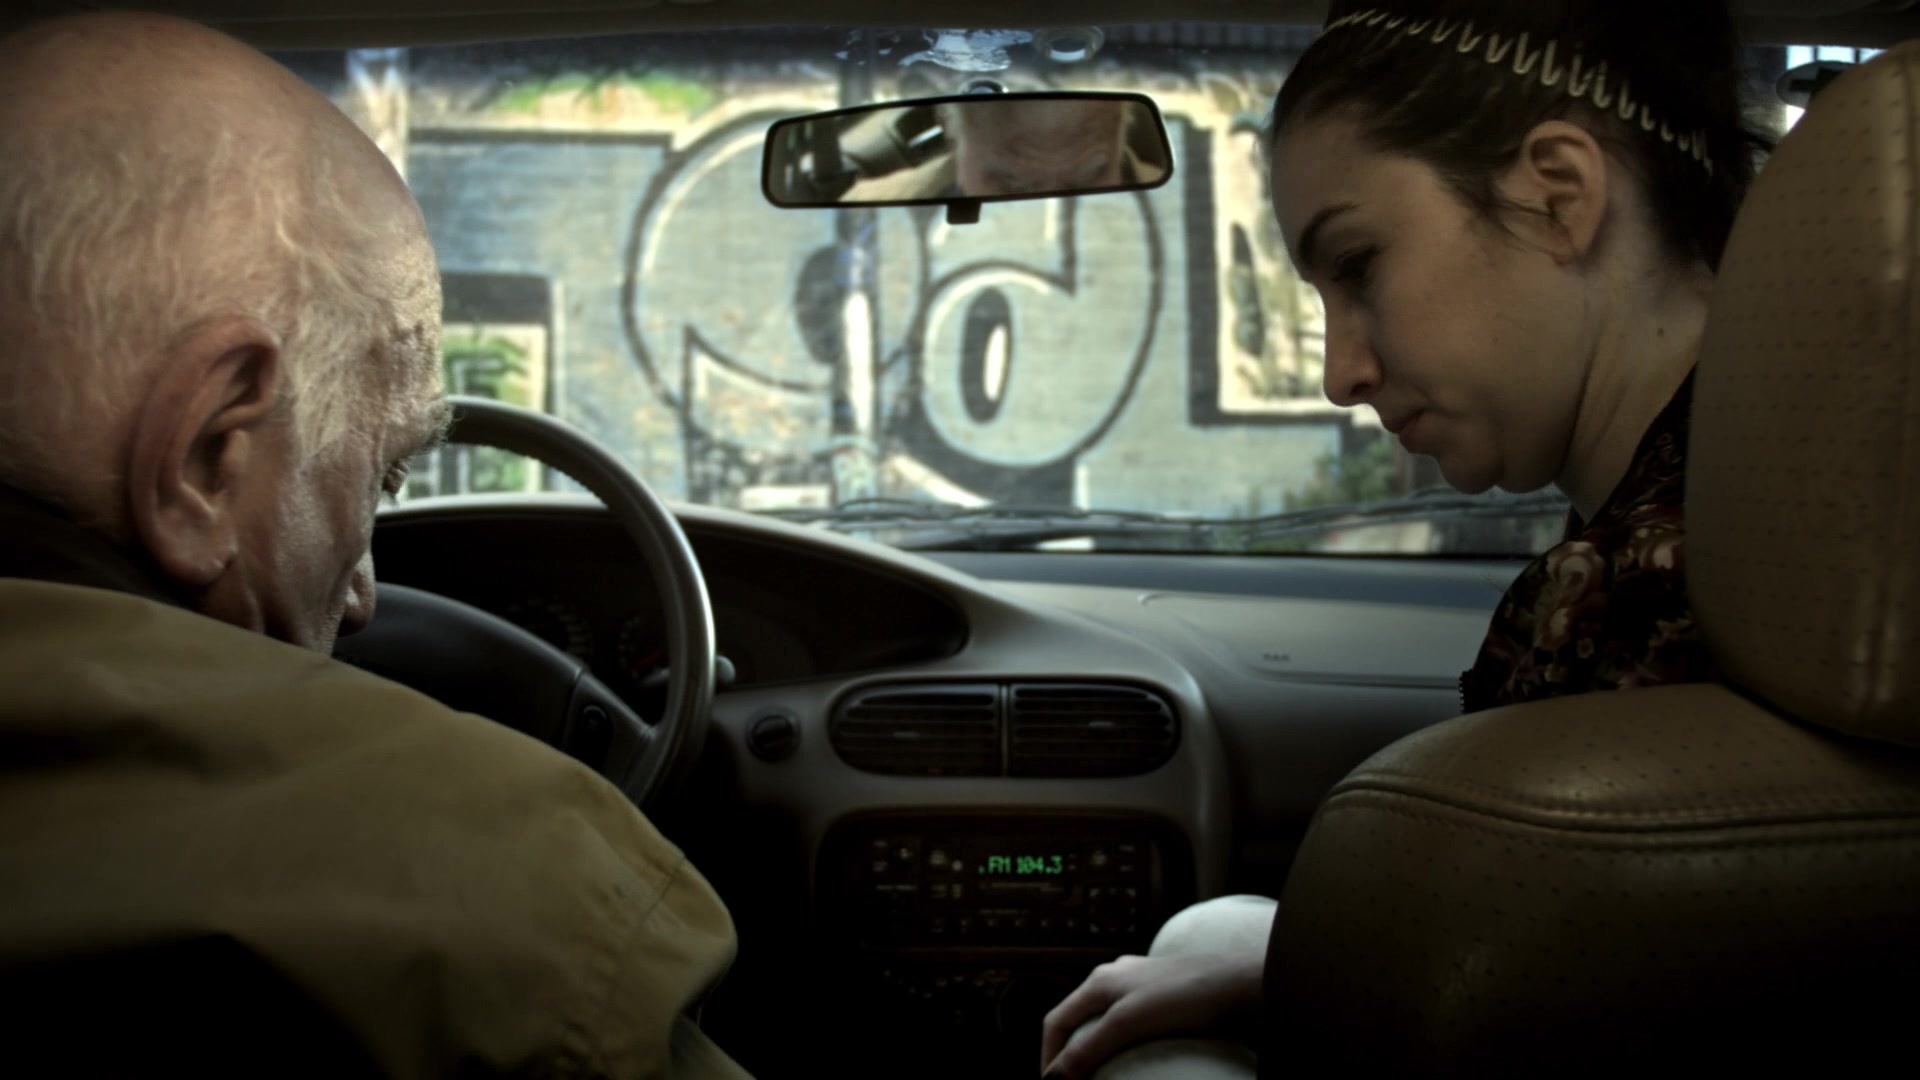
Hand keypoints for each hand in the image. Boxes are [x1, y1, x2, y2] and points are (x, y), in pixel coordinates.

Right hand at [1039, 951, 1262, 1078]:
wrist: (1242, 982)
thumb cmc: (1186, 996)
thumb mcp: (1129, 1023)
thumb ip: (1089, 1049)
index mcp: (1099, 981)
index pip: (1056, 1022)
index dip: (1048, 1058)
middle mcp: (1114, 977)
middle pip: (1076, 1020)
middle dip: (1069, 1054)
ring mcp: (1139, 984)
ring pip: (1102, 1020)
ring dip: (1094, 1049)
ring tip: (1100, 1075)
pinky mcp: (1163, 994)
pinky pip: (1128, 1021)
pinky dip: (1119, 1042)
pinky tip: (1135, 1057)